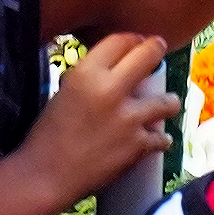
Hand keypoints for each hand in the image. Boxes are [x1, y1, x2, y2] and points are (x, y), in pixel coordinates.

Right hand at [12, 32, 176, 214]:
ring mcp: (128, 119)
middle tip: (159, 49)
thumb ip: (91, 77)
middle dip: (157, 49)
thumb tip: (117, 67)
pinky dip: (160, 139)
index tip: (139, 41)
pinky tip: (157, 139)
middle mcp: (110, 90)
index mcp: (86, 73)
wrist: (45, 175)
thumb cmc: (48, 133)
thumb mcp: (65, 92)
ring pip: (167, 101)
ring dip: (168, 102)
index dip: (133, 39)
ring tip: (167, 104)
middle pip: (148, 55)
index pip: (120, 41)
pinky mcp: (137, 145)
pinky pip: (162, 137)